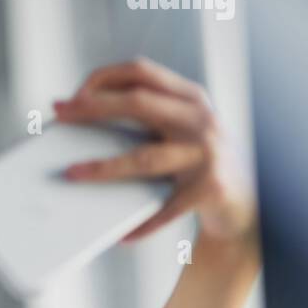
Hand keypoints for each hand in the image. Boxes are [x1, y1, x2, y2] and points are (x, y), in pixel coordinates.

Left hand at [53, 56, 258, 243]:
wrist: (247, 200)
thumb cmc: (199, 163)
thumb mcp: (181, 130)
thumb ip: (147, 119)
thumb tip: (84, 123)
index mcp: (190, 97)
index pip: (142, 72)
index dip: (104, 78)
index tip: (73, 95)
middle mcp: (200, 120)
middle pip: (138, 104)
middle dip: (94, 109)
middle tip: (60, 116)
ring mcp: (205, 154)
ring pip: (144, 158)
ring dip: (103, 168)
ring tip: (72, 175)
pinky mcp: (209, 189)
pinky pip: (165, 209)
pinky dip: (141, 224)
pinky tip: (121, 235)